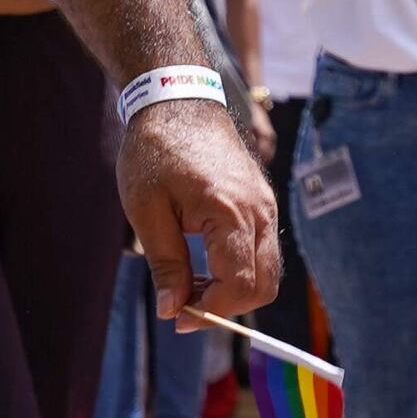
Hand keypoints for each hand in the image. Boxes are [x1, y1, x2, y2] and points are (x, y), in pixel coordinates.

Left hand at [122, 102, 281, 325]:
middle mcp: (260, 212)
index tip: (176, 318)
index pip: (239, 285)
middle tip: (184, 307)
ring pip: (269, 272)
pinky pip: (264, 251)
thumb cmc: (156, 151)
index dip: (209, 312)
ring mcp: (266, 206)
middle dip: (226, 308)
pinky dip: (240, 270)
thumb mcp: (147, 210)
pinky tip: (204, 265)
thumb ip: (166, 264)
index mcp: (231, 213)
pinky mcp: (263, 202)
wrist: (178, 100)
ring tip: (190, 286)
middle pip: (264, 286)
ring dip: (234, 291)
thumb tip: (174, 310)